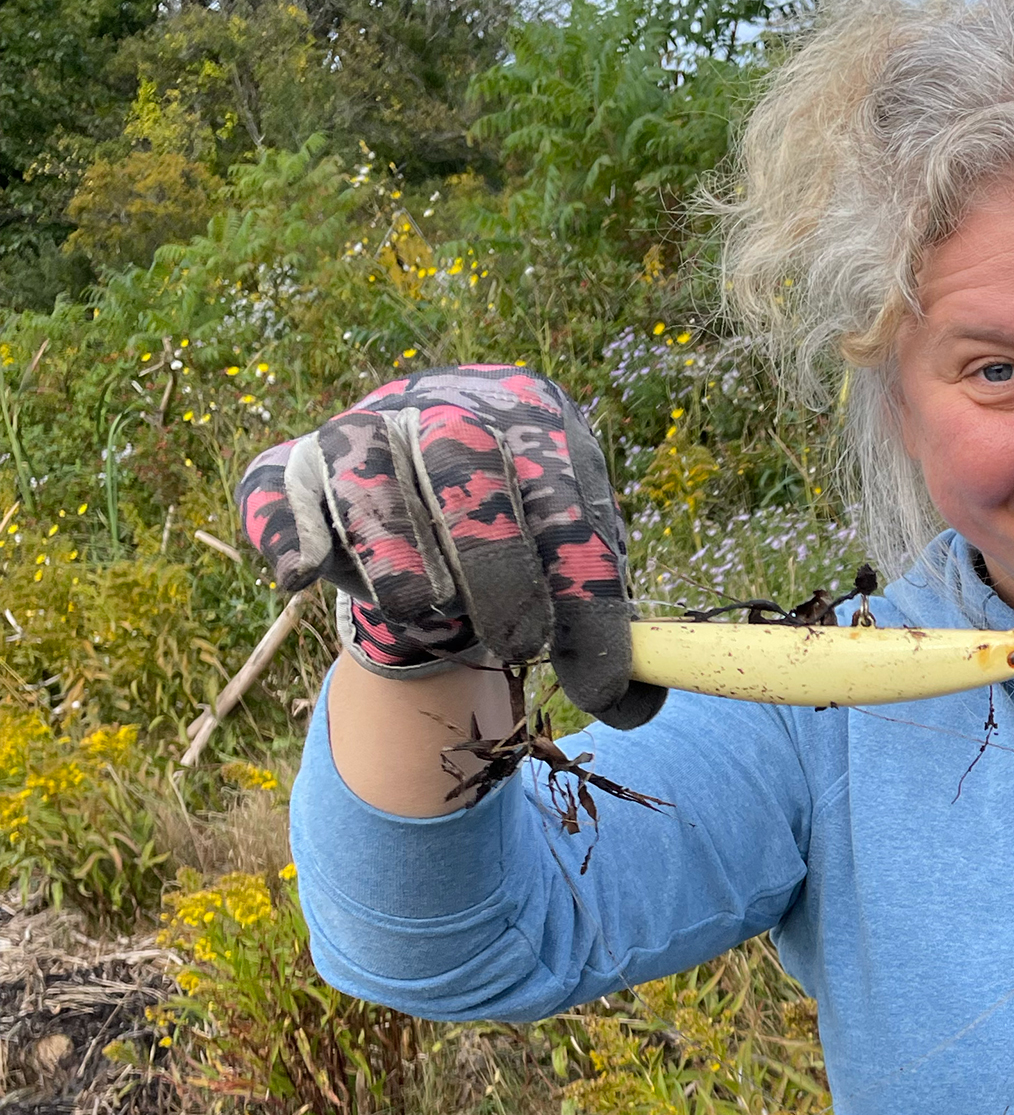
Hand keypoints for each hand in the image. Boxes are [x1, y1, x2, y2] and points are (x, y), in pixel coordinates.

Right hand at [236, 365, 665, 728]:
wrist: (432, 496)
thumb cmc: (523, 540)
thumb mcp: (574, 573)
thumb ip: (605, 629)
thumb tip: (639, 707)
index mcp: (538, 423)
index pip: (569, 505)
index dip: (590, 603)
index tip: (601, 688)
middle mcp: (447, 407)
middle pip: (465, 463)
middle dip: (497, 565)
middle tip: (520, 648)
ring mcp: (364, 428)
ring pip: (365, 470)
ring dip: (395, 552)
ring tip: (427, 614)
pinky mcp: (293, 463)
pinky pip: (272, 486)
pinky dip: (283, 529)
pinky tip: (303, 577)